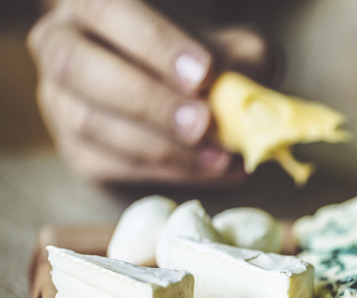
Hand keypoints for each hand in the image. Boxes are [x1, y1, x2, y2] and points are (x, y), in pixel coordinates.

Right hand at [27, 0, 278, 184]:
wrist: (185, 91)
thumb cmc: (207, 55)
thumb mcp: (231, 45)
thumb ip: (238, 60)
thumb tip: (244, 98)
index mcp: (94, 4)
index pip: (109, 10)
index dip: (156, 44)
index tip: (205, 73)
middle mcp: (61, 44)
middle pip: (81, 68)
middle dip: (149, 100)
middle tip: (204, 123)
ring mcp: (61, 99)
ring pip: (90, 123)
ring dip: (161, 146)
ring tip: (221, 156)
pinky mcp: (78, 150)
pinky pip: (112, 164)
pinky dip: (168, 171)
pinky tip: (215, 170)